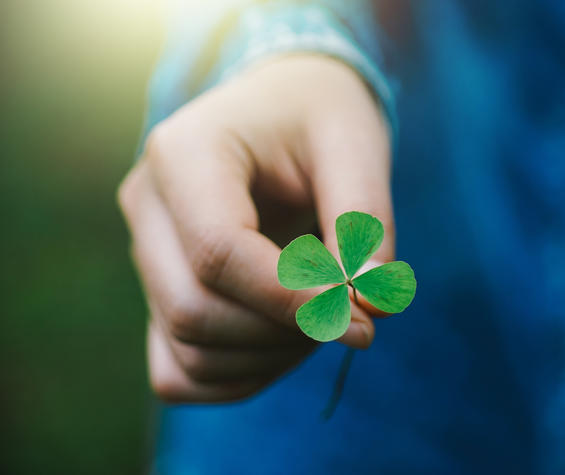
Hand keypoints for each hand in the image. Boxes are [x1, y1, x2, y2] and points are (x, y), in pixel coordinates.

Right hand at [118, 55, 394, 402]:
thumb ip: (364, 225)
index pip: (219, 252)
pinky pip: (179, 370)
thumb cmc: (319, 118)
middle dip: (285, 332)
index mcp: (184, 153)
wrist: (283, 108)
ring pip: (188, 351)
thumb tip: (372, 309)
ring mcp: (145, 253)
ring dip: (270, 356)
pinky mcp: (158, 291)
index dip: (293, 299)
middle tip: (352, 313)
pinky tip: (290, 339)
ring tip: (325, 315)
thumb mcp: (354, 147)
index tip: (362, 319)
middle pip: (194, 311)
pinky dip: (240, 375)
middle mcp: (147, 204)